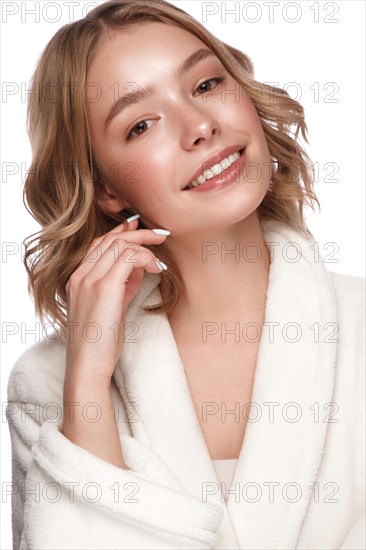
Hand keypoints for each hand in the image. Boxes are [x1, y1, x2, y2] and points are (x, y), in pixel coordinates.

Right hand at [64, 217, 168, 380]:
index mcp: (78, 278)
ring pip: (120, 244)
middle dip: (138, 232)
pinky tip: (157, 270)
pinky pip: (128, 257)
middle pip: (110, 239)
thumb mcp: (112, 306)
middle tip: (159, 234)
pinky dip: (146, 258)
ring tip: (161, 256)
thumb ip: (123, 284)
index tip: (139, 227)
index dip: (120, 232)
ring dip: (145, 245)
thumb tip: (140, 267)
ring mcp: (90, 279)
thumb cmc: (100, 342)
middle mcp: (81, 275)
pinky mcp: (104, 287)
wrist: (87, 365)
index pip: (99, 243)